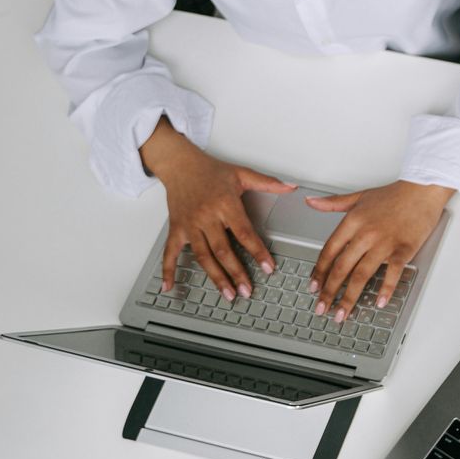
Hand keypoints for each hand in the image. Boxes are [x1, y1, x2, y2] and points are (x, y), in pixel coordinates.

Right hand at [140, 121, 294, 300]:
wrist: (180, 164)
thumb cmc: (210, 170)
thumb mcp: (242, 173)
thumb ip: (267, 183)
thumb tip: (291, 186)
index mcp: (225, 205)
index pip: (245, 233)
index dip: (257, 252)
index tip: (268, 268)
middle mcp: (207, 217)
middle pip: (223, 251)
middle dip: (237, 273)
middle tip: (248, 291)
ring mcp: (190, 225)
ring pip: (203, 257)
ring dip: (216, 277)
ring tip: (228, 294)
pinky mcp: (176, 229)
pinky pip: (170, 253)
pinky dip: (168, 270)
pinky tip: (169, 286)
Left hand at [306, 180, 453, 320]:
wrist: (423, 188)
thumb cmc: (395, 194)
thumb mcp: (359, 197)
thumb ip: (333, 203)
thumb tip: (311, 202)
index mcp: (353, 222)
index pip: (329, 252)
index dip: (319, 272)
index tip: (313, 286)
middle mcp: (366, 234)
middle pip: (342, 268)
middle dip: (329, 292)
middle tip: (321, 307)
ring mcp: (385, 243)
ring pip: (362, 275)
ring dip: (350, 297)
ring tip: (342, 313)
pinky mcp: (404, 249)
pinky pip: (392, 273)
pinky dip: (385, 290)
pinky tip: (379, 302)